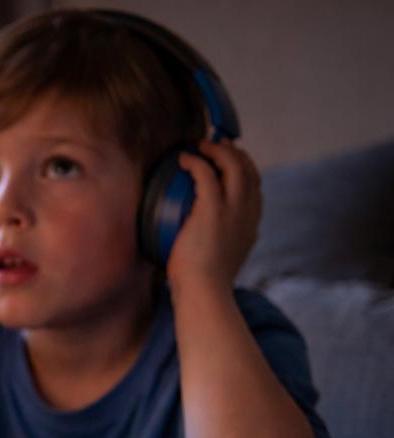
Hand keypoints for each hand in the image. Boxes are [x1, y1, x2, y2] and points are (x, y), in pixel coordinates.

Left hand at [167, 140, 261, 290]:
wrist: (204, 292)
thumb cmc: (203, 284)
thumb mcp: (220, 260)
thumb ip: (219, 246)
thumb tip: (204, 242)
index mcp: (251, 224)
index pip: (254, 186)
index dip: (243, 168)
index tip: (227, 161)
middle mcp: (248, 213)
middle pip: (249, 169)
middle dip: (234, 152)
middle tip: (214, 144)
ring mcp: (233, 210)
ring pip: (234, 165)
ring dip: (218, 150)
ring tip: (200, 146)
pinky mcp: (213, 210)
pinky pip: (206, 174)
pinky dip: (196, 162)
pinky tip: (183, 159)